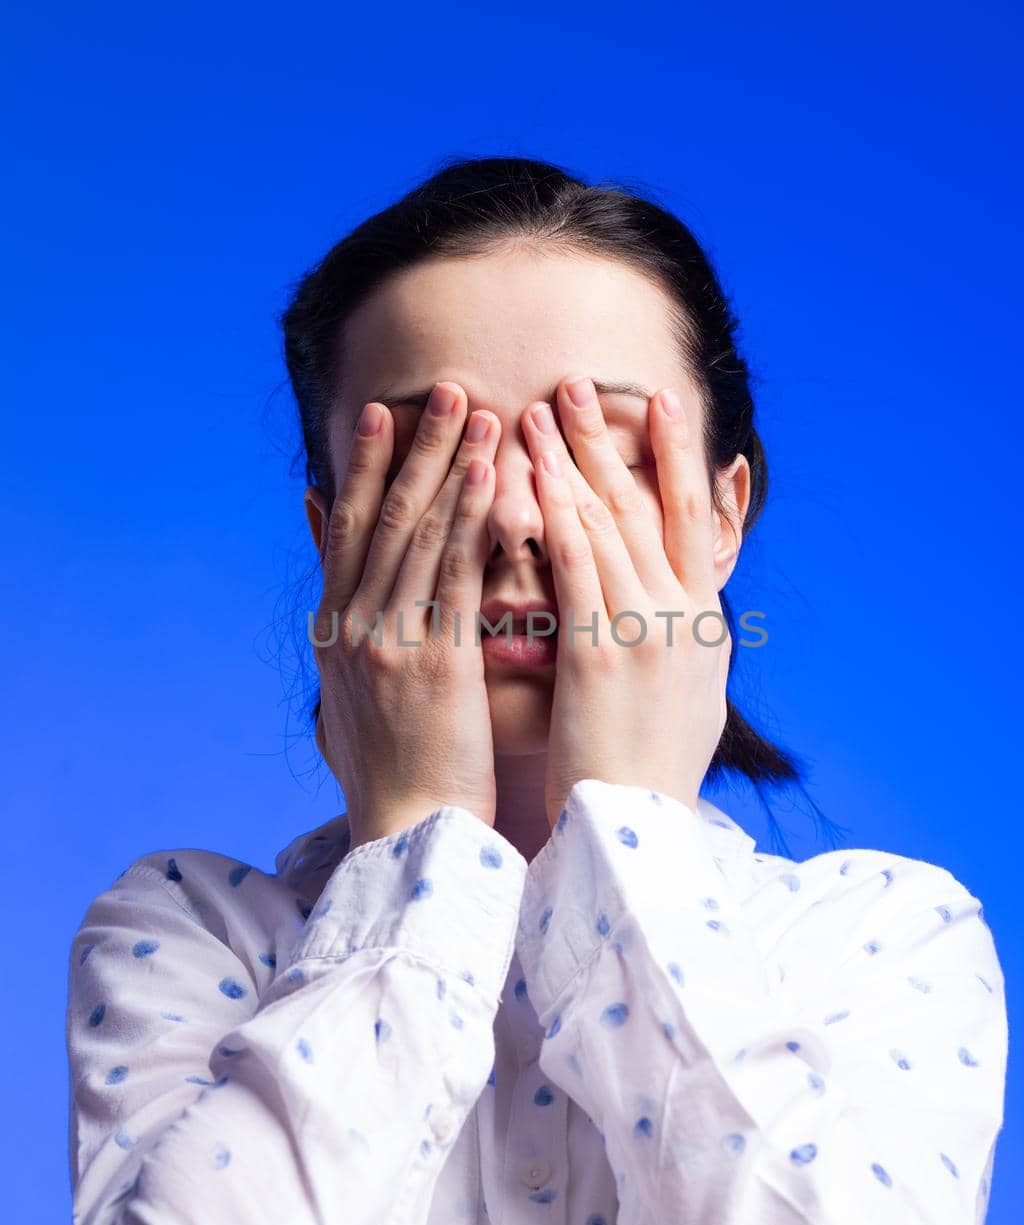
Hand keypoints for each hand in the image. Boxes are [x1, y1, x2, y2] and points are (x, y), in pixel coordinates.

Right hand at [312, 382, 501, 844]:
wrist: (406, 837)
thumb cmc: (394, 768)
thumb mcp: (349, 690)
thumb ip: (344, 620)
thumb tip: (328, 566)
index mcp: (335, 630)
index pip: (347, 528)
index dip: (365, 466)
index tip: (385, 412)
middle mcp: (353, 626)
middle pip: (382, 515)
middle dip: (417, 447)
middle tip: (448, 388)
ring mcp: (390, 642)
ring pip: (419, 534)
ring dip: (451, 465)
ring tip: (480, 411)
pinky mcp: (435, 664)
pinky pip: (455, 577)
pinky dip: (472, 520)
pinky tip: (494, 476)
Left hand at [521, 376, 730, 827]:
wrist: (640, 836)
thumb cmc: (649, 777)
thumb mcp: (688, 702)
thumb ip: (683, 647)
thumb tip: (685, 616)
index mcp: (705, 627)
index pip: (694, 522)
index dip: (678, 458)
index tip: (663, 405)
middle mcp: (687, 617)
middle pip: (649, 507)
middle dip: (612, 441)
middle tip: (581, 384)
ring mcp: (650, 630)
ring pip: (610, 524)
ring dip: (573, 460)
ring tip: (542, 410)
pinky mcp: (604, 651)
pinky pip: (577, 565)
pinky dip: (556, 513)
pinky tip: (532, 474)